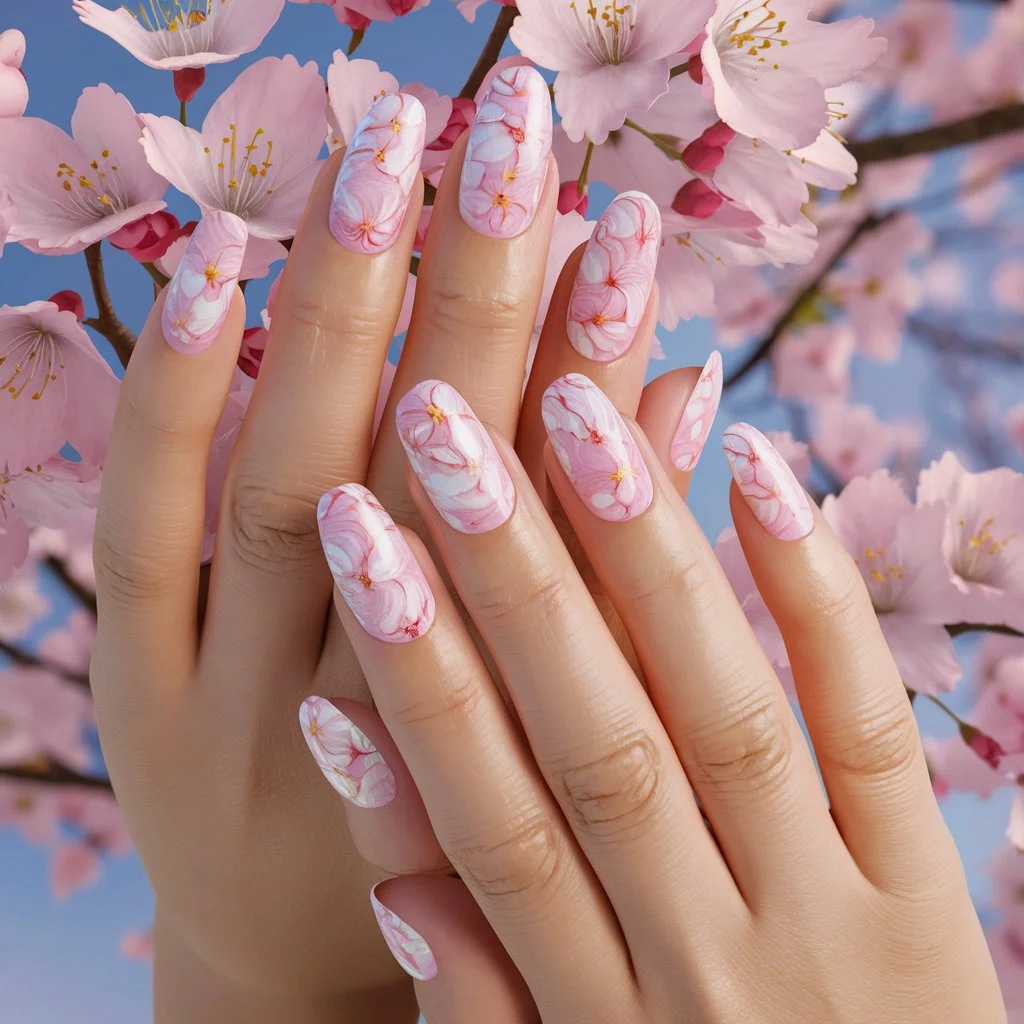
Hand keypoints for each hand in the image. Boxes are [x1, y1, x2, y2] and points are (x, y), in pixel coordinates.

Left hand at [91, 68, 694, 1015]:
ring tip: (385, 161)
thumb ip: (628, 588)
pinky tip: (216, 272)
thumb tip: (686, 395)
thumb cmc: (466, 859)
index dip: (592, 376)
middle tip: (514, 137)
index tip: (626, 237)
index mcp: (505, 742)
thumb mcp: (571, 757)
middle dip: (477, 296)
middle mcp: (371, 711)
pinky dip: (174, 396)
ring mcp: (233, 697)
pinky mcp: (137, 691)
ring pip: (285, 480)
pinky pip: (144, 533)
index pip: (560, 525)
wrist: (293, 975)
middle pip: (432, 476)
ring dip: (337, 313)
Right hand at [314, 376, 1004, 1022]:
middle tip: (441, 428)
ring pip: (717, 707)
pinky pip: (868, 724)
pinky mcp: (924, 889)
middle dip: (506, 576)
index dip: (413, 675)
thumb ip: (485, 1007)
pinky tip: (758, 469)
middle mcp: (702, 952)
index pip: (485, 814)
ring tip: (574, 411)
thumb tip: (394, 888)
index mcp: (595, 1015)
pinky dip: (814, 593)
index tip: (354, 541)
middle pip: (589, 737)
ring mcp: (825, 912)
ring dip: (639, 554)